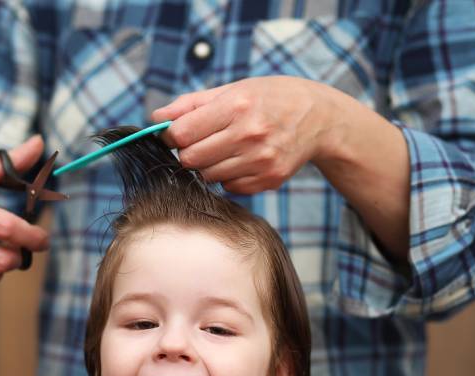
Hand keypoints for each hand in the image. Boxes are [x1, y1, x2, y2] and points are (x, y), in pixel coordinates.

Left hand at [151, 76, 334, 193]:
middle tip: (200, 142)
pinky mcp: (270, 179)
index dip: (170, 135)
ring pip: (208, 176)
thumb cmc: (269, 98)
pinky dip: (229, 176)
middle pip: (190, 159)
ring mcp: (261, 160)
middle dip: (187, 152)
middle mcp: (250, 134)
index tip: (174, 133)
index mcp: (237, 106)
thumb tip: (155, 118)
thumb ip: (190, 104)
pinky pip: (229, 187)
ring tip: (226, 147)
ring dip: (208, 165)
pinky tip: (243, 159)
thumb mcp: (232, 89)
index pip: (182, 133)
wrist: (319, 117)